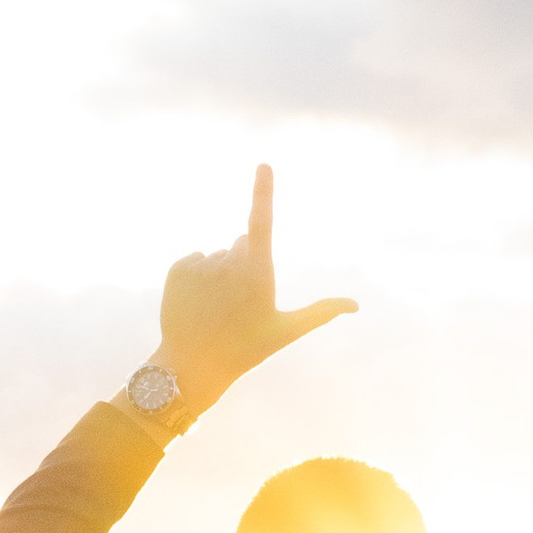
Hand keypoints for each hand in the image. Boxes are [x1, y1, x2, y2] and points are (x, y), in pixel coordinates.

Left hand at [155, 166, 354, 415]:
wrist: (193, 366)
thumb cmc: (246, 349)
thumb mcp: (287, 331)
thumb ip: (321, 312)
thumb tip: (354, 304)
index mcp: (257, 272)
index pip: (261, 221)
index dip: (263, 191)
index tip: (263, 165)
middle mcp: (228, 262)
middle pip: (242, 245)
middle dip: (244, 264)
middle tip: (240, 305)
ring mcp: (201, 264)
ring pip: (217, 257)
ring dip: (219, 276)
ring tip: (215, 310)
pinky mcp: (177, 268)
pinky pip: (193, 262)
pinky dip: (196, 279)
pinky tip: (197, 305)